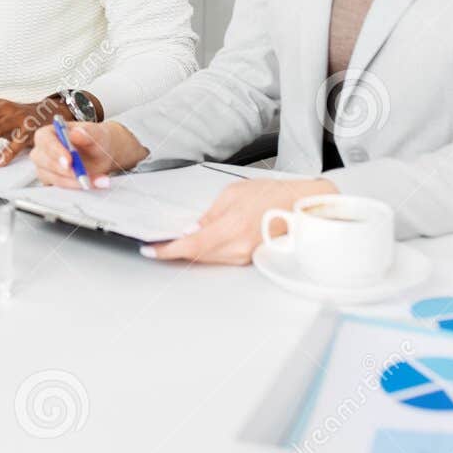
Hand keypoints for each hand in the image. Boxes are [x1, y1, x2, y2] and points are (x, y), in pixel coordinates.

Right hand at [31, 120, 147, 186]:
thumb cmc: (100, 140)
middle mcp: (45, 150)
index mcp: (51, 132)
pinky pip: (59, 188)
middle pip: (43, 162)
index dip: (55, 151)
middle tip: (84, 177)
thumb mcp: (100, 134)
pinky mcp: (55, 181)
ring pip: (50, 177)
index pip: (45, 141)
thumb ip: (89, 134)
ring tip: (99, 180)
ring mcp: (48, 167)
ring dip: (73, 182)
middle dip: (64, 172)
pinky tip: (95, 183)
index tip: (69, 160)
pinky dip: (76, 188)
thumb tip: (77, 133)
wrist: (108, 152)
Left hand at [140, 177, 338, 265]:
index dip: (167, 250)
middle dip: (175, 251)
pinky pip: (221, 258)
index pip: (191, 246)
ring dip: (190, 252)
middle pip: (197, 256)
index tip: (151, 250)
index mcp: (231, 228)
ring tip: (173, 243)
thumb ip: (209, 215)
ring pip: (208, 258)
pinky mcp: (249, 258)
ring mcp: (245, 256)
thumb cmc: (272, 194)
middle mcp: (238, 248)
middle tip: (157, 245)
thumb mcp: (233, 194)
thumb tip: (192, 230)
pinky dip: (207, 252)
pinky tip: (199, 244)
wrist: (301, 205)